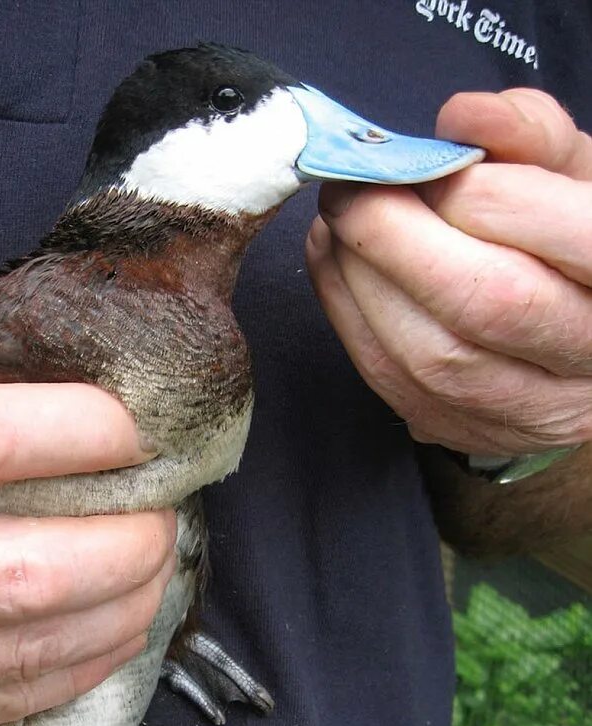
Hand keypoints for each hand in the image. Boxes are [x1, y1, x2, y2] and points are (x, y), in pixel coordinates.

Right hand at [0, 340, 175, 725]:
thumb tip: (41, 358)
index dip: (72, 432)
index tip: (134, 422)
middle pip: (12, 574)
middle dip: (121, 544)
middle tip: (161, 510)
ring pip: (18, 651)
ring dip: (118, 613)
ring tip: (150, 569)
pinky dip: (72, 667)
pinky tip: (104, 630)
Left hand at [306, 88, 591, 456]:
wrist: (573, 334)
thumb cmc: (570, 237)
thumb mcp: (575, 173)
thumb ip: (530, 132)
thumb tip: (463, 115)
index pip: (573, 239)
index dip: (485, 196)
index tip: (431, 163)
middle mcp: (589, 355)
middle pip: (489, 302)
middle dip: (399, 235)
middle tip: (354, 186)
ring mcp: (525, 408)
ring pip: (428, 351)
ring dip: (360, 273)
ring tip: (341, 216)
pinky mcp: (457, 429)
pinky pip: (384, 375)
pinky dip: (345, 307)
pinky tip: (338, 257)